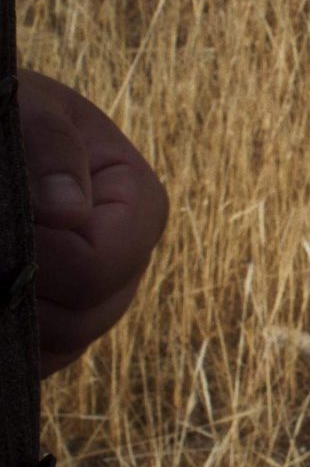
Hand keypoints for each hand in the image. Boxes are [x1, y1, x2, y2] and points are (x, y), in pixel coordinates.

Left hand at [18, 70, 167, 375]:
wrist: (4, 136)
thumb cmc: (10, 115)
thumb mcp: (27, 108)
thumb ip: (49, 144)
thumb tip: (67, 211)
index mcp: (139, 203)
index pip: (100, 264)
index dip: (41, 257)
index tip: (4, 218)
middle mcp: (131, 258)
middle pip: (86, 316)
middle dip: (22, 288)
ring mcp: (102, 295)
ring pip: (66, 342)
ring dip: (12, 315)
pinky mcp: (69, 318)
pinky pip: (49, 357)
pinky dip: (14, 340)